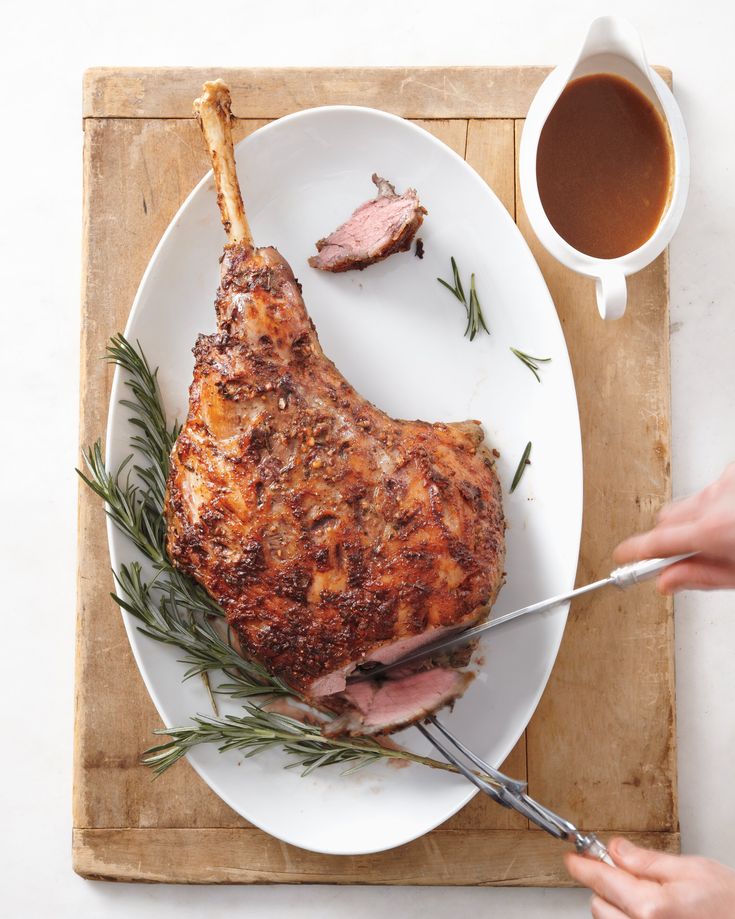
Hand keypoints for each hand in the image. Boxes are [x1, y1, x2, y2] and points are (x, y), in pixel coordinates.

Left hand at [565, 837, 734, 917]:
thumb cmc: (731, 904)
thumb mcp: (692, 869)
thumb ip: (647, 860)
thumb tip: (614, 849)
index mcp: (651, 907)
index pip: (601, 880)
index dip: (583, 866)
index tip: (572, 859)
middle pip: (599, 904)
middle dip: (605, 884)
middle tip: (622, 870)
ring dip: (616, 906)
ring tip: (645, 895)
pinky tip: (648, 912)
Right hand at [614, 463, 734, 593]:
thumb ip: (701, 576)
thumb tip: (667, 580)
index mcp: (714, 530)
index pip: (655, 542)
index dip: (632, 551)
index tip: (621, 556)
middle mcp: (715, 501)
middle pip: (666, 520)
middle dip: (666, 538)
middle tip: (677, 556)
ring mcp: (724, 483)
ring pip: (685, 504)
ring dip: (690, 521)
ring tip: (714, 537)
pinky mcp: (731, 474)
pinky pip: (706, 490)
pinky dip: (710, 505)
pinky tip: (726, 518)